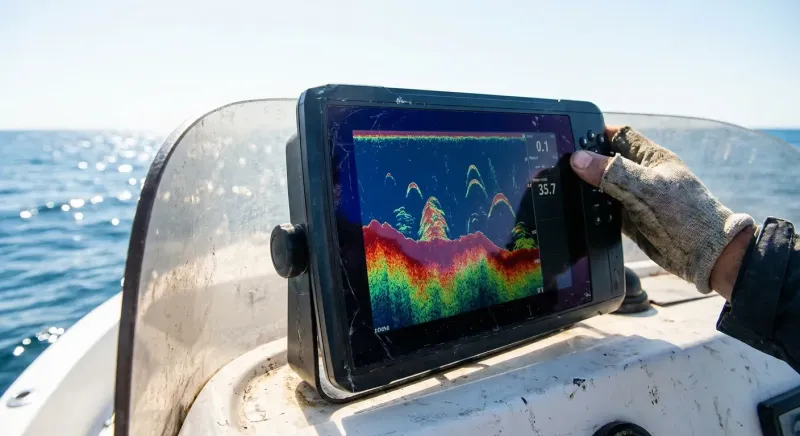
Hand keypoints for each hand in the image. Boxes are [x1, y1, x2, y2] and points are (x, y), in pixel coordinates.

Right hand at [569, 126, 754, 296]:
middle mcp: (640, 175)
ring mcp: (634, 198)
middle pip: (606, 161)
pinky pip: (605, 211)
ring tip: (562, 187)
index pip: (619, 136)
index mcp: (650, 158)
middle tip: (558, 164)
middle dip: (586, 162)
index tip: (571, 138)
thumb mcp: (647, 189)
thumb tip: (578, 159)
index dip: (596, 134)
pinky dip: (592, 211)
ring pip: (603, 187)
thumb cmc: (685, 214)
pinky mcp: (630, 220)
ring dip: (587, 188)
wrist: (705, 255)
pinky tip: (577, 211)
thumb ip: (613, 173)